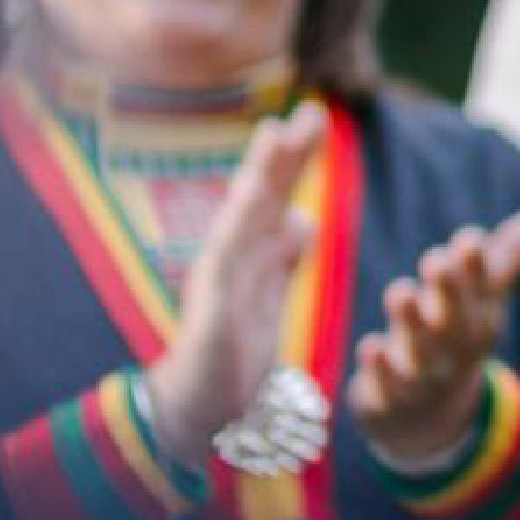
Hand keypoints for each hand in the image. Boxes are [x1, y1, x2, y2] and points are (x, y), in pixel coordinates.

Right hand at [138, 98, 332, 476]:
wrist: (203, 408)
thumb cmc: (233, 353)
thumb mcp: (271, 297)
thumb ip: (283, 258)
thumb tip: (304, 219)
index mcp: (252, 256)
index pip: (278, 196)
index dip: (294, 159)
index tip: (316, 117)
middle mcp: (232, 258)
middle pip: (261, 196)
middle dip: (285, 154)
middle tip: (311, 111)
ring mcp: (218, 279)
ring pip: (241, 218)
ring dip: (259, 178)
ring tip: (277, 137)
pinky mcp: (210, 308)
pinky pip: (223, 264)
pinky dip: (237, 231)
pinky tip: (249, 202)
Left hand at [348, 210, 519, 461]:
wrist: (428, 418)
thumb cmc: (451, 340)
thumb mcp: (482, 300)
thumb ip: (508, 258)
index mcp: (477, 322)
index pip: (481, 293)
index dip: (475, 268)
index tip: (468, 239)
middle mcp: (453, 350)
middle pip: (455, 321)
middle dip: (448, 292)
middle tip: (436, 260)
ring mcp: (422, 378)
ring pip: (420, 352)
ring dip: (411, 326)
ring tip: (400, 294)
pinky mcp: (388, 399)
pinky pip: (385, 387)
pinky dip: (379, 371)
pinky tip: (371, 348)